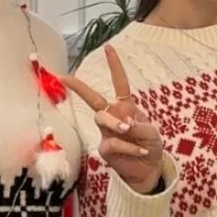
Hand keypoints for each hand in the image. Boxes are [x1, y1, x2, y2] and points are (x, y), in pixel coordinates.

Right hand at [65, 45, 164, 193]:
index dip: (114, 65)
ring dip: (115, 123)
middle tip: (64, 77)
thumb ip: (140, 126)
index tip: (108, 47)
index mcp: (125, 107)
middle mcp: (113, 116)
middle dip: (79, 88)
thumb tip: (125, 123)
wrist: (148, 169)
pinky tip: (141, 151)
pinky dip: (129, 146)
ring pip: (101, 118)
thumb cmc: (149, 145)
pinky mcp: (104, 149)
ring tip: (129, 129)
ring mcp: (106, 133)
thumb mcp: (152, 133)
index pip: (119, 83)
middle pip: (93, 99)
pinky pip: (112, 143)